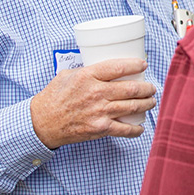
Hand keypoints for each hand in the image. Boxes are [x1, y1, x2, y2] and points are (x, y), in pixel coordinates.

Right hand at [30, 58, 154, 148]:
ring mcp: (99, 112)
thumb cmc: (54, 97)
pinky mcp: (100, 129)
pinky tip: (141, 127)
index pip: (118, 67)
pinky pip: (124, 130)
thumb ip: (86, 69)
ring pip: (132, 107)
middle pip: (131, 89)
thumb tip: (103, 65)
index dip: (135, 65)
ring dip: (146, 104)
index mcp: (88, 76)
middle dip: (147, 88)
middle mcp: (96, 93)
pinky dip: (135, 129)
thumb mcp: (67, 74)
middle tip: (151, 87)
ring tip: (151, 101)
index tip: (144, 65)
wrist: (42, 123)